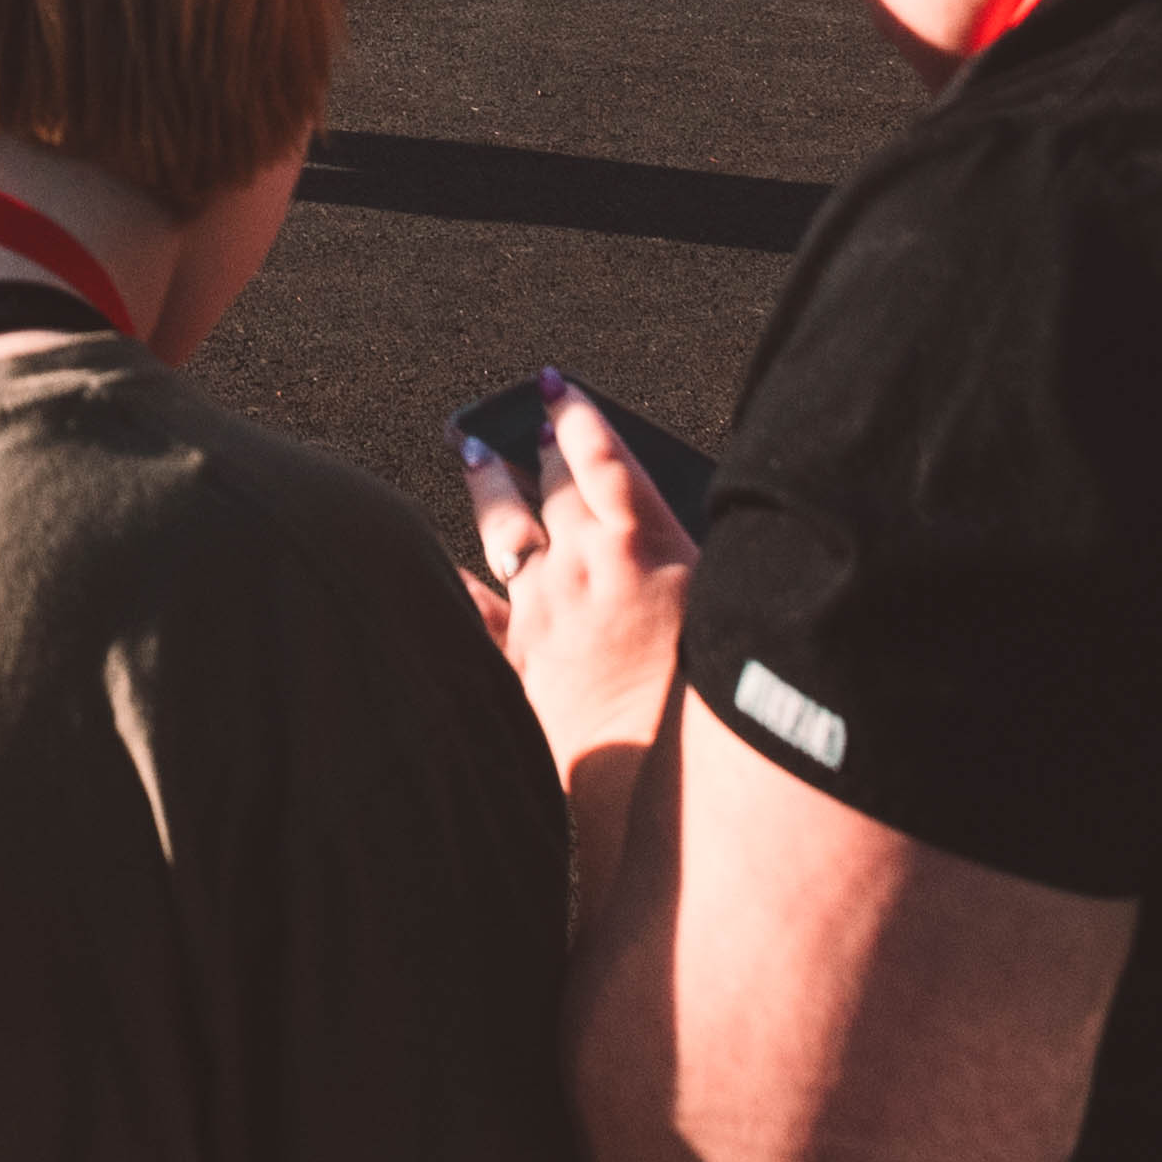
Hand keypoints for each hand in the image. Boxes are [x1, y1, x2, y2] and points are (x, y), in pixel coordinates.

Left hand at [464, 374, 700, 789]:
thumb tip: (674, 519)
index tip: (554, 386)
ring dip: (489, 483)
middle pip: (550, 482)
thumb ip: (694, 554)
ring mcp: (543, 605)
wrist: (656, 775)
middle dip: (535, 443)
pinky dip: (456, 583)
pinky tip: (438, 564)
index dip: (576, 413)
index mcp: (643, 540)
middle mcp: (583, 560)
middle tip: (522, 416)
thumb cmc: (711, 696)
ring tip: (472, 448)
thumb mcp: (724, 604)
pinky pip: (476, 609)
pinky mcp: (517, 655)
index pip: (602, 453)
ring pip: (504, 527)